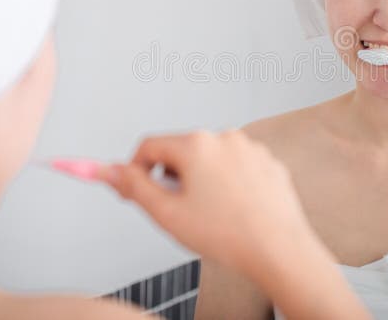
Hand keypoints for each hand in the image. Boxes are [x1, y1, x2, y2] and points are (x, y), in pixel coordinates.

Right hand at [101, 130, 318, 274]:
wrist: (278, 249)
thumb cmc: (228, 234)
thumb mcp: (166, 213)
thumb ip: (133, 186)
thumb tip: (109, 171)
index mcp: (196, 145)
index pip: (149, 146)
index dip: (134, 170)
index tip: (135, 189)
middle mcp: (224, 138)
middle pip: (181, 152)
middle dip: (173, 178)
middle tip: (178, 210)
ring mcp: (250, 148)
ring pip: (210, 161)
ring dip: (202, 181)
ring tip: (211, 214)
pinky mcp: (268, 162)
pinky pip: (237, 169)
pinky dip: (229, 185)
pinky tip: (234, 210)